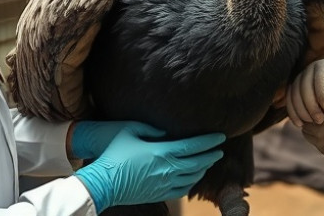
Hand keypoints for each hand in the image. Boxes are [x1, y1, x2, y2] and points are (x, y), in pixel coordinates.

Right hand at [75, 123, 224, 211]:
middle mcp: (167, 170)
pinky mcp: (158, 194)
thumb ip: (150, 129)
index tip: (220, 136)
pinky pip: (182, 190)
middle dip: (211, 156)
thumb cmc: (113, 154)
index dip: (208, 141)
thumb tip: (165, 131)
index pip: (193, 146)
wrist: (102, 183)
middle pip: (197, 163)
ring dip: (203, 169)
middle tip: (220, 150)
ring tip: (208, 162)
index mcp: (162, 152)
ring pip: (192, 178)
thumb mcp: (130, 131)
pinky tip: (193, 178)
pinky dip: (191, 183)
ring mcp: (163, 184)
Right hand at [286, 58, 323, 125]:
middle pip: (304, 86)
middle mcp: (308, 70)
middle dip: (310, 105)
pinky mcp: (294, 89)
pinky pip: (289, 100)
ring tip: (311, 123)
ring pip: (294, 94)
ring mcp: (299, 79)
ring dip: (300, 110)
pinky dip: (293, 112)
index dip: (321, 93)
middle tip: (319, 120)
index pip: (320, 78)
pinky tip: (300, 124)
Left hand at [301, 96, 323, 168]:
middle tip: (318, 106)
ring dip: (309, 120)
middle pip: (306, 111)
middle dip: (311, 108)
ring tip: (319, 117)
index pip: (315, 96)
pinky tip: (321, 128)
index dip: (318, 95)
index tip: (323, 96)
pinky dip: (312, 131)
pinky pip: (309, 137)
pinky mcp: (322, 147)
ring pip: (305, 125)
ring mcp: (321, 137)